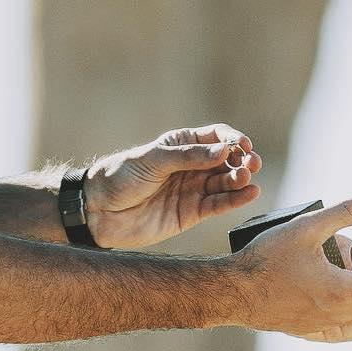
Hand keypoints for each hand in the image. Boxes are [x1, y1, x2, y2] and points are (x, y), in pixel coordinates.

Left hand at [87, 124, 263, 249]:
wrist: (100, 211)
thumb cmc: (121, 177)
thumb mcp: (154, 160)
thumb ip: (189, 157)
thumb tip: (224, 151)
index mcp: (181, 145)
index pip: (216, 137)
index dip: (232, 139)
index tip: (243, 145)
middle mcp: (191, 166)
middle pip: (226, 160)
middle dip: (242, 160)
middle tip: (251, 164)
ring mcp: (193, 189)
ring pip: (225, 182)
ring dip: (240, 179)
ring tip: (246, 178)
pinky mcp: (192, 213)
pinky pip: (219, 204)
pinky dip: (235, 200)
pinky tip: (250, 194)